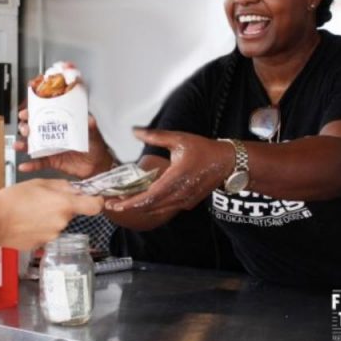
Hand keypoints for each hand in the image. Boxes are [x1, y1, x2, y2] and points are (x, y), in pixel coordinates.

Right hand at [0, 179, 103, 249]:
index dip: (97, 201)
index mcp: (64, 205)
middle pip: (71, 214)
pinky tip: (26, 222)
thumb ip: (61, 186)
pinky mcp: (42, 245)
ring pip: (58, 223)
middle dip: (62, 207)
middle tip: (43, 200)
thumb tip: (75, 190)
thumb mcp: (39, 183)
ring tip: (30, 211)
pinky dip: (39, 228)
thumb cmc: (14, 198)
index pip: (95, 206)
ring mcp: (52, 236)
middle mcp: (62, 222)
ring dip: (49, 217)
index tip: (92, 198)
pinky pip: (46, 233)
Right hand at [14, 108, 113, 177]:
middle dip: (26, 127)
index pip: (45, 116)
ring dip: (23, 145)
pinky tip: (23, 166)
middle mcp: (54, 136)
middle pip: (35, 129)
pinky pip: (39, 163)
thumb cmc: (96, 147)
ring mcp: (52, 149)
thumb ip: (91, 127)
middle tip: (24, 128)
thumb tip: (90, 119)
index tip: (26, 112)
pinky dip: (31, 165)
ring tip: (18, 145)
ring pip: (34, 145)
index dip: (34, 113)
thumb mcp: (93, 134)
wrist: (98, 167)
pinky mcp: (52, 162)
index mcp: (62, 126)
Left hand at [106, 128, 229, 214]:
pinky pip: (167, 208)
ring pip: (158, 209)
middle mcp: (180, 194)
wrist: (228, 163)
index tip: (116, 203)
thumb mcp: (179, 139)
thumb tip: (135, 131)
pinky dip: (153, 206)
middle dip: (130, 206)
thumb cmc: (204, 150)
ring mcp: (184, 200)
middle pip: (150, 206)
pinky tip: (143, 200)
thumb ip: (155, 136)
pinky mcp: (188, 202)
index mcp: (176, 179)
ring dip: (140, 207)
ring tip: (123, 203)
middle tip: (112, 204)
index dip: (132, 202)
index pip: (149, 196)